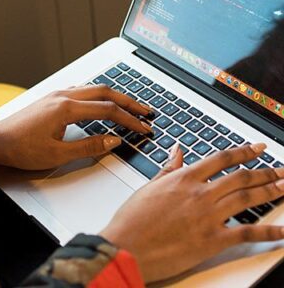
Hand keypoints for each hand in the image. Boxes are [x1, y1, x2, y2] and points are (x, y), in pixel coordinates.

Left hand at [0, 84, 154, 169]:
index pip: (107, 110)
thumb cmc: (21, 148)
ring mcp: (56, 94)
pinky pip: (81, 90)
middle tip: (146, 111)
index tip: (144, 127)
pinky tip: (101, 101)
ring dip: (113, 96)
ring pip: (93, 88)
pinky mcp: (51, 98)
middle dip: (128, 101)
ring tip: (129, 106)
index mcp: (67, 108)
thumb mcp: (58, 154)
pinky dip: (98, 95)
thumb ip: (89, 146)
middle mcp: (63, 96)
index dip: (129, 119)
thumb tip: (113, 140)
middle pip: (104, 92)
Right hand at [100, 143, 283, 283]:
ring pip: (247, 199)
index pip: (221, 159)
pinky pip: (247, 233)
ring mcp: (207, 216)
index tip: (257, 148)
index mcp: (183, 178)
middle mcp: (199, 193)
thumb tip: (178, 151)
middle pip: (240, 178)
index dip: (243, 152)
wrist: (127, 246)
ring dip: (271, 191)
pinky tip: (282, 230)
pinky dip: (269, 232)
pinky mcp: (212, 240)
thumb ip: (168, 169)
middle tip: (281, 170)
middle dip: (265, 172)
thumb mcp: (149, 187)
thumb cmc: (133, 219)